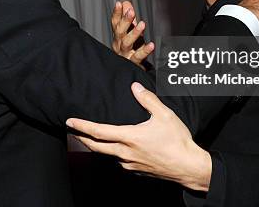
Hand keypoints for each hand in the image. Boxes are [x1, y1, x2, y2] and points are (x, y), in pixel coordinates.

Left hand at [66, 82, 211, 191]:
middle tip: (72, 131)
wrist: (188, 167)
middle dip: (81, 138)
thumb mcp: (164, 115)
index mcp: (130, 137)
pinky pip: (120, 161)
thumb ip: (148, 99)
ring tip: (91, 137)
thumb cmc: (177, 141)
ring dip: (97, 146)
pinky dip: (113, 153)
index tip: (70, 121)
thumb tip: (135, 87)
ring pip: (107, 155)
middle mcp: (126, 153)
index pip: (99, 132)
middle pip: (96, 146)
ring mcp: (130, 164)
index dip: (82, 126)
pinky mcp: (137, 170)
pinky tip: (117, 148)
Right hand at [111, 1, 154, 67]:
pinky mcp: (134, 63)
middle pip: (120, 32)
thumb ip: (128, 19)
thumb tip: (126, 2)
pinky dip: (145, 51)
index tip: (119, 4)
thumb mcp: (129, 33)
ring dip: (134, 33)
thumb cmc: (131, 49)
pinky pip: (138, 57)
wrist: (131, 72)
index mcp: (118, 37)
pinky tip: (152, 45)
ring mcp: (125, 55)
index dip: (117, 14)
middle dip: (125, 21)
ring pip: (127, 43)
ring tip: (142, 24)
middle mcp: (119, 45)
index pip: (115, 23)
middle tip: (131, 12)